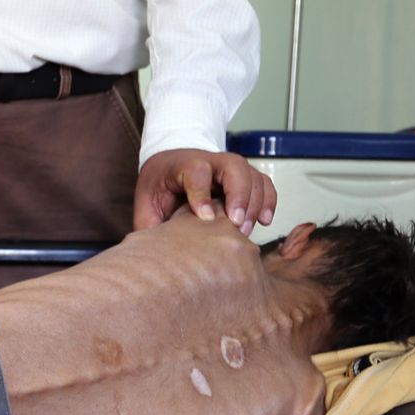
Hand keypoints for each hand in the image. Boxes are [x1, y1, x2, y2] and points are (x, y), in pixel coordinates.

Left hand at [133, 149, 276, 235]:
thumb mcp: (146, 204)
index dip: (201, 194)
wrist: (169, 167)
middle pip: (234, 167)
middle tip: (235, 225)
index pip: (196, 171)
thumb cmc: (159, 187)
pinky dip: (268, 201)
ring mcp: (230, 168)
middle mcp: (210, 161)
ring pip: (253, 175)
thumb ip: (152, 224)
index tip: (205, 218)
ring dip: (254, 203)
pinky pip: (264, 184)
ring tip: (244, 231)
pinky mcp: (244, 177)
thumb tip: (158, 253)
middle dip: (238, 196)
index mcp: (181, 165)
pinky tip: (263, 220)